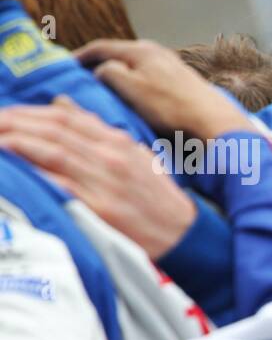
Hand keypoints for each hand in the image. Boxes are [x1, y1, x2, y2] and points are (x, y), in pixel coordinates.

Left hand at [0, 98, 195, 259]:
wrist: (185, 234)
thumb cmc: (159, 198)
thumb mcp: (136, 156)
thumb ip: (98, 131)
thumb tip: (61, 105)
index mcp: (119, 142)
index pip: (66, 117)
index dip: (29, 112)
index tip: (5, 115)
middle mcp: (111, 156)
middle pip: (54, 130)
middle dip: (15, 123)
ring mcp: (106, 182)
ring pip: (53, 152)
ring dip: (16, 142)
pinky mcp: (102, 207)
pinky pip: (60, 184)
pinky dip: (33, 173)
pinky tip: (12, 166)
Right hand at [74, 39, 249, 140]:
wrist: (215, 122)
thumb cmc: (171, 107)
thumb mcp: (130, 88)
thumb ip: (109, 73)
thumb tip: (100, 70)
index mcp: (140, 49)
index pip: (101, 47)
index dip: (80, 56)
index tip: (65, 65)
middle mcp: (157, 51)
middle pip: (119, 54)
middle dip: (100, 63)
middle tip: (83, 76)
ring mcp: (172, 65)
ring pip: (136, 66)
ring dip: (119, 74)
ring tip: (107, 88)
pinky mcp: (183, 81)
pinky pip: (150, 77)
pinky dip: (136, 83)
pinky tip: (136, 96)